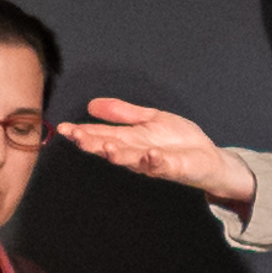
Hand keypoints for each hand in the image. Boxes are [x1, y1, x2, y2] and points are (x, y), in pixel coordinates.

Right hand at [58, 98, 256, 202]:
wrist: (207, 157)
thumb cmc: (177, 140)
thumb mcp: (148, 119)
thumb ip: (123, 113)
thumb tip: (91, 104)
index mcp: (129, 140)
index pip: (101, 135)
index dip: (83, 133)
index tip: (64, 128)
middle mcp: (136, 153)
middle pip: (111, 149)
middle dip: (93, 144)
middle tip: (76, 137)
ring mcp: (154, 162)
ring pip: (132, 160)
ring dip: (119, 154)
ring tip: (106, 147)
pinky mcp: (173, 168)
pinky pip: (162, 166)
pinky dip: (155, 161)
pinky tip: (149, 154)